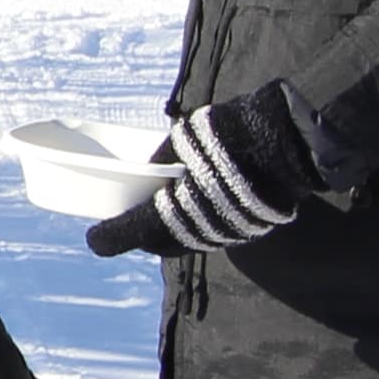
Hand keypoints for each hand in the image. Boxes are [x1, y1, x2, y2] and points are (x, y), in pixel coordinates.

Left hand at [82, 88, 326, 256]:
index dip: (112, 237)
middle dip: (143, 232)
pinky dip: (197, 223)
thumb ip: (162, 162)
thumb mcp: (182, 141)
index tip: (94, 240)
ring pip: (187, 240)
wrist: (285, 144)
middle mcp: (195, 232)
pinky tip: (196, 206)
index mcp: (172, 210)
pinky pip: (212, 233)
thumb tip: (150, 173)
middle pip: (161, 241)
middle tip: (130, 217)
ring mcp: (223, 235)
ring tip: (163, 209)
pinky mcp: (246, 232)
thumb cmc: (226, 136)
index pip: (134, 230)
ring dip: (171, 229)